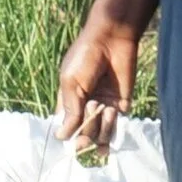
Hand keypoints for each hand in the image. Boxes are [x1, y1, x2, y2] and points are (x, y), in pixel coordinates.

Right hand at [55, 0, 144, 161]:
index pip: (65, 128)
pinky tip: (111, 110)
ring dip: (99, 128)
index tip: (69, 140)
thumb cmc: (85, 57)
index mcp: (68, 101)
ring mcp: (103, 109)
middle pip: (82, 135)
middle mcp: (84, 108)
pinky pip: (114, 128)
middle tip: (87, 120)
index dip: (67, 136)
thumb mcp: (70, 82)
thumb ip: (70, 110)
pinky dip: (111, 126)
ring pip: (99, 136)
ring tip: (101, 107)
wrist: (112, 41)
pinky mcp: (120, 107)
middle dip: (84, 134)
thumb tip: (61, 137)